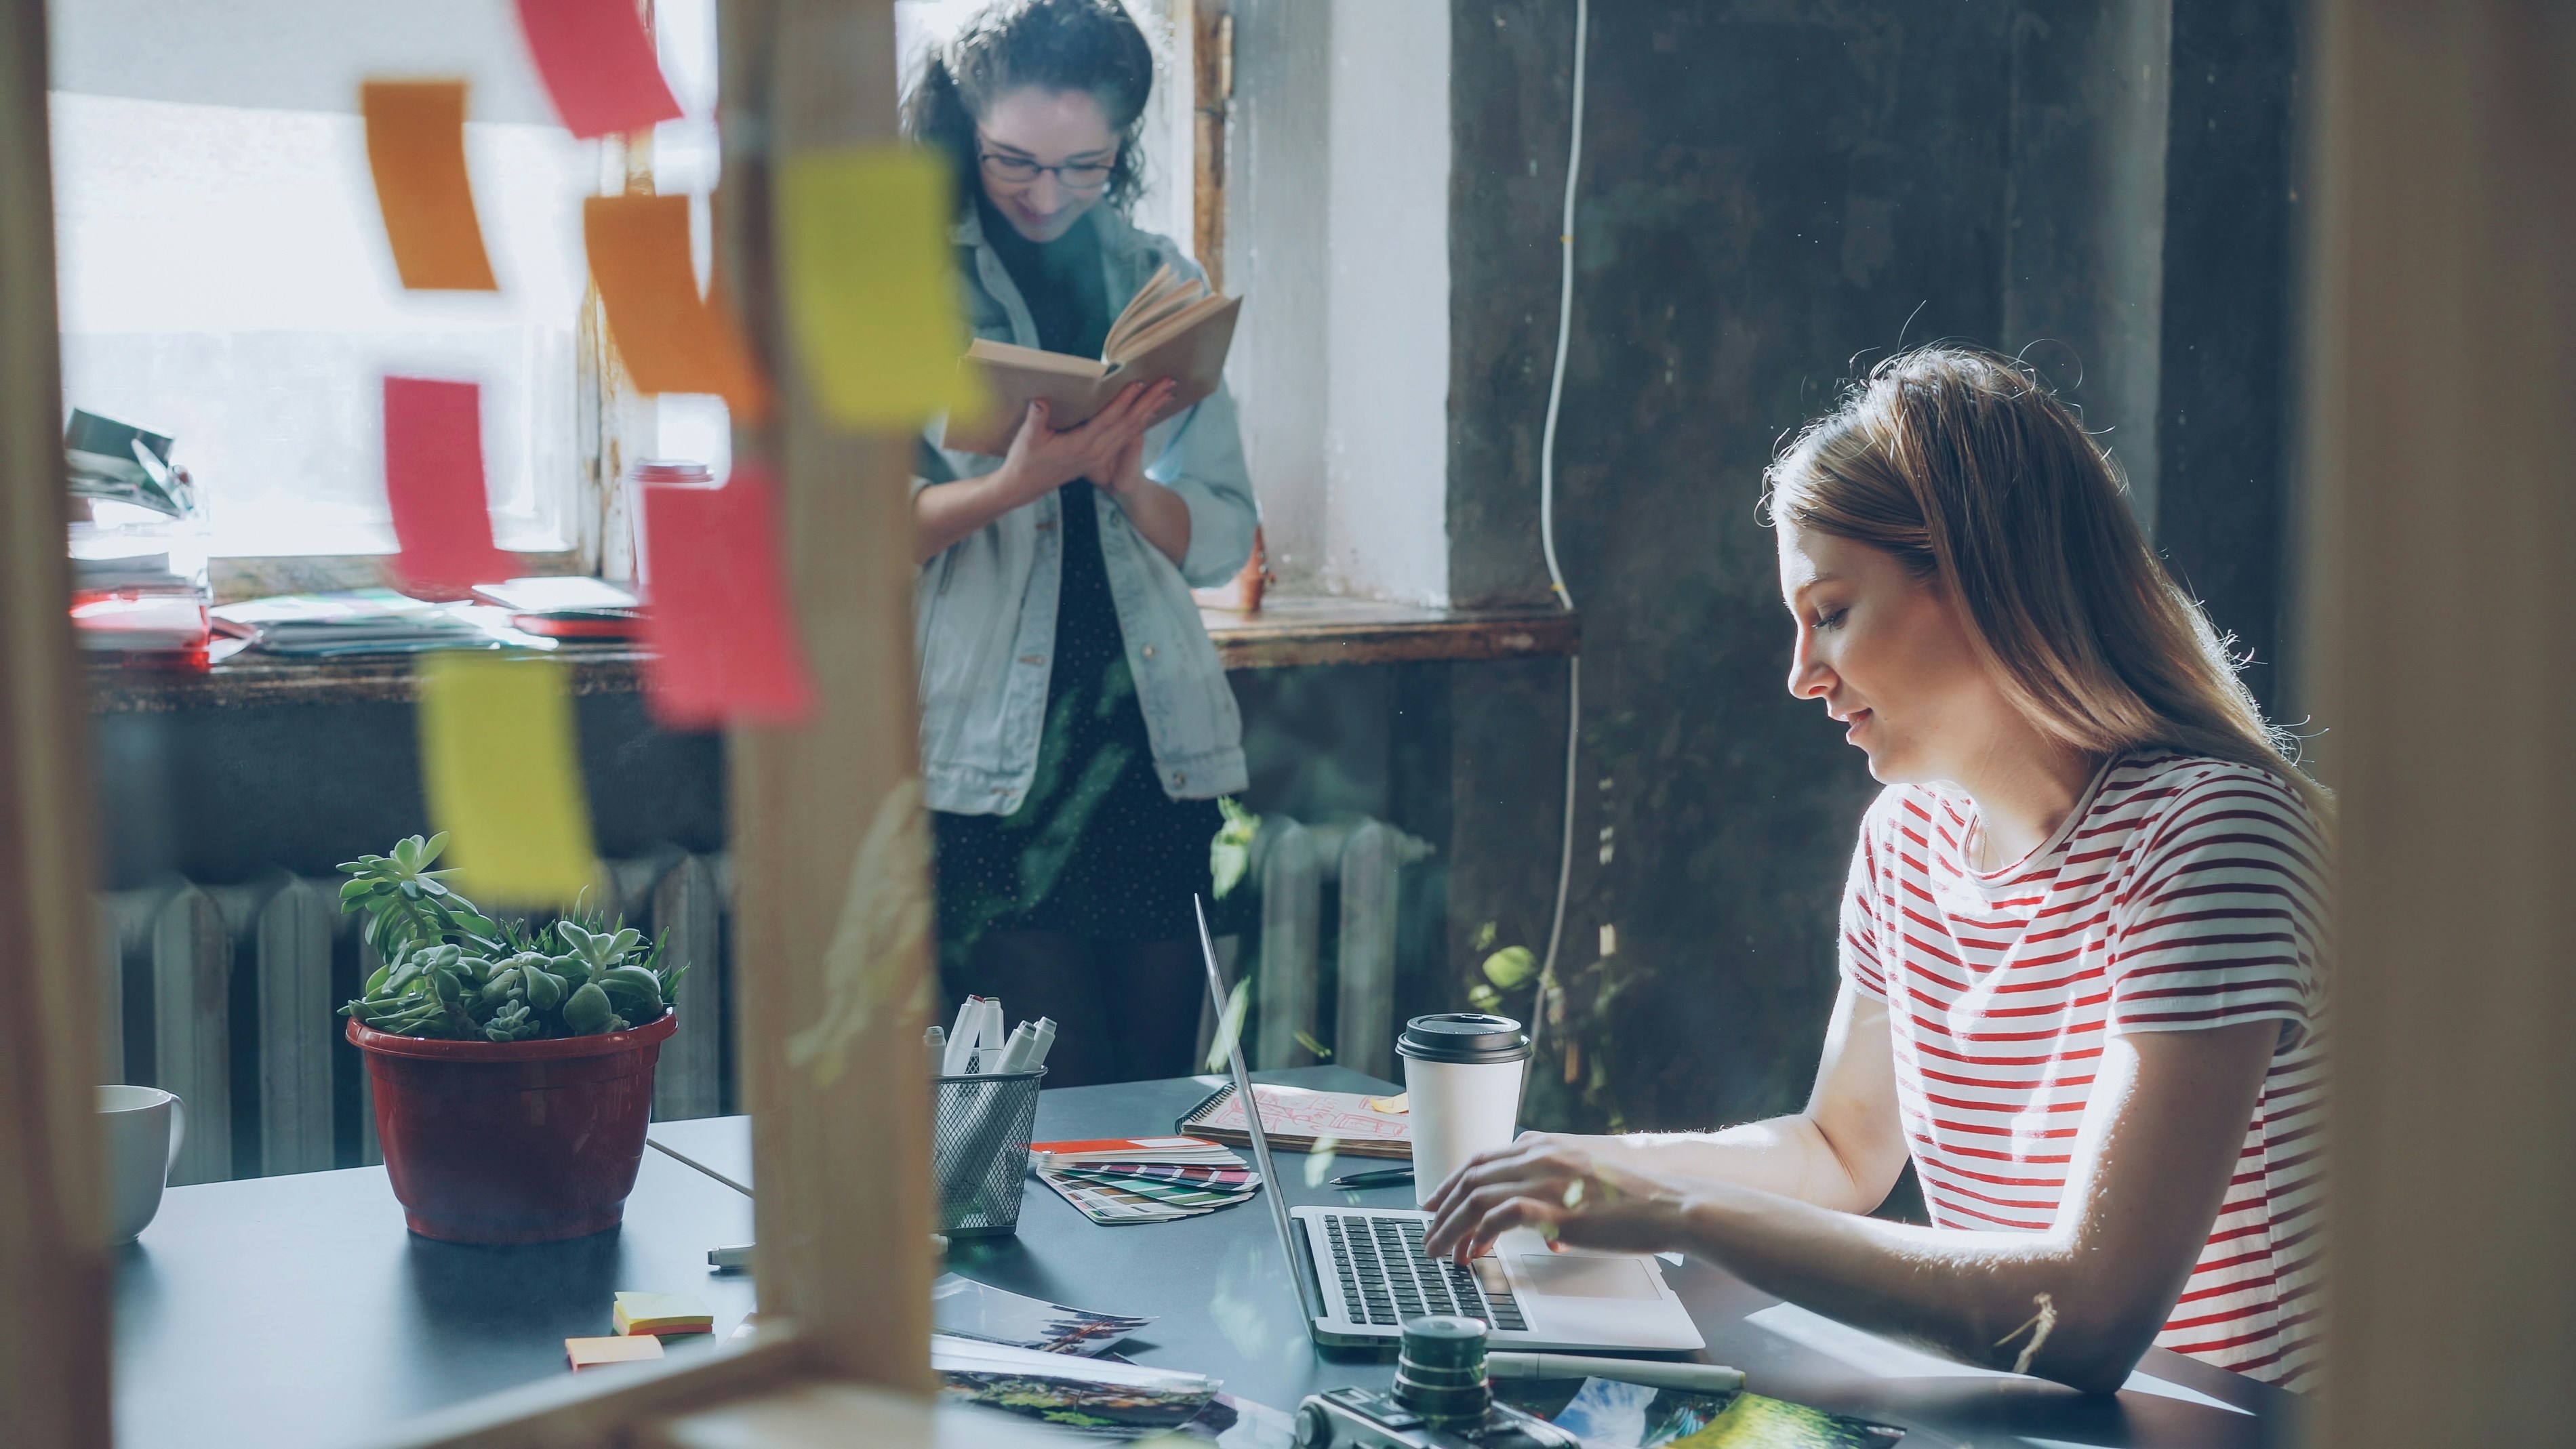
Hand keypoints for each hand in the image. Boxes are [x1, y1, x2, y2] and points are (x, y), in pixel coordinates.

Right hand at [996, 380, 1175, 499]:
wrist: (1025, 486)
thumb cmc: (1025, 459)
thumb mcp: (1028, 439)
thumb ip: (1037, 419)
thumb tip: (1040, 401)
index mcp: (1081, 445)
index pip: (1109, 419)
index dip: (1125, 400)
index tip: (1139, 383)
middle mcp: (1096, 451)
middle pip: (1129, 423)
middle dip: (1149, 401)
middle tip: (1167, 382)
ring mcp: (1100, 456)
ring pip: (1132, 430)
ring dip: (1151, 410)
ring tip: (1168, 392)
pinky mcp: (1100, 457)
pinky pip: (1127, 437)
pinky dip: (1142, 422)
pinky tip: (1152, 410)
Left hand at [1421, 1132, 1699, 1263]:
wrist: (1670, 1203)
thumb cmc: (1635, 1197)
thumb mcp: (1586, 1177)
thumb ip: (1556, 1186)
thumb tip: (1539, 1223)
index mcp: (1544, 1145)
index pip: (1483, 1158)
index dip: (1453, 1181)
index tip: (1436, 1201)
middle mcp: (1539, 1155)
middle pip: (1471, 1176)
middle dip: (1442, 1205)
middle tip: (1427, 1230)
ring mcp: (1546, 1180)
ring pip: (1477, 1197)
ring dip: (1451, 1225)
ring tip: (1439, 1249)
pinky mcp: (1555, 1208)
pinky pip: (1500, 1216)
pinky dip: (1480, 1234)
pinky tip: (1475, 1251)